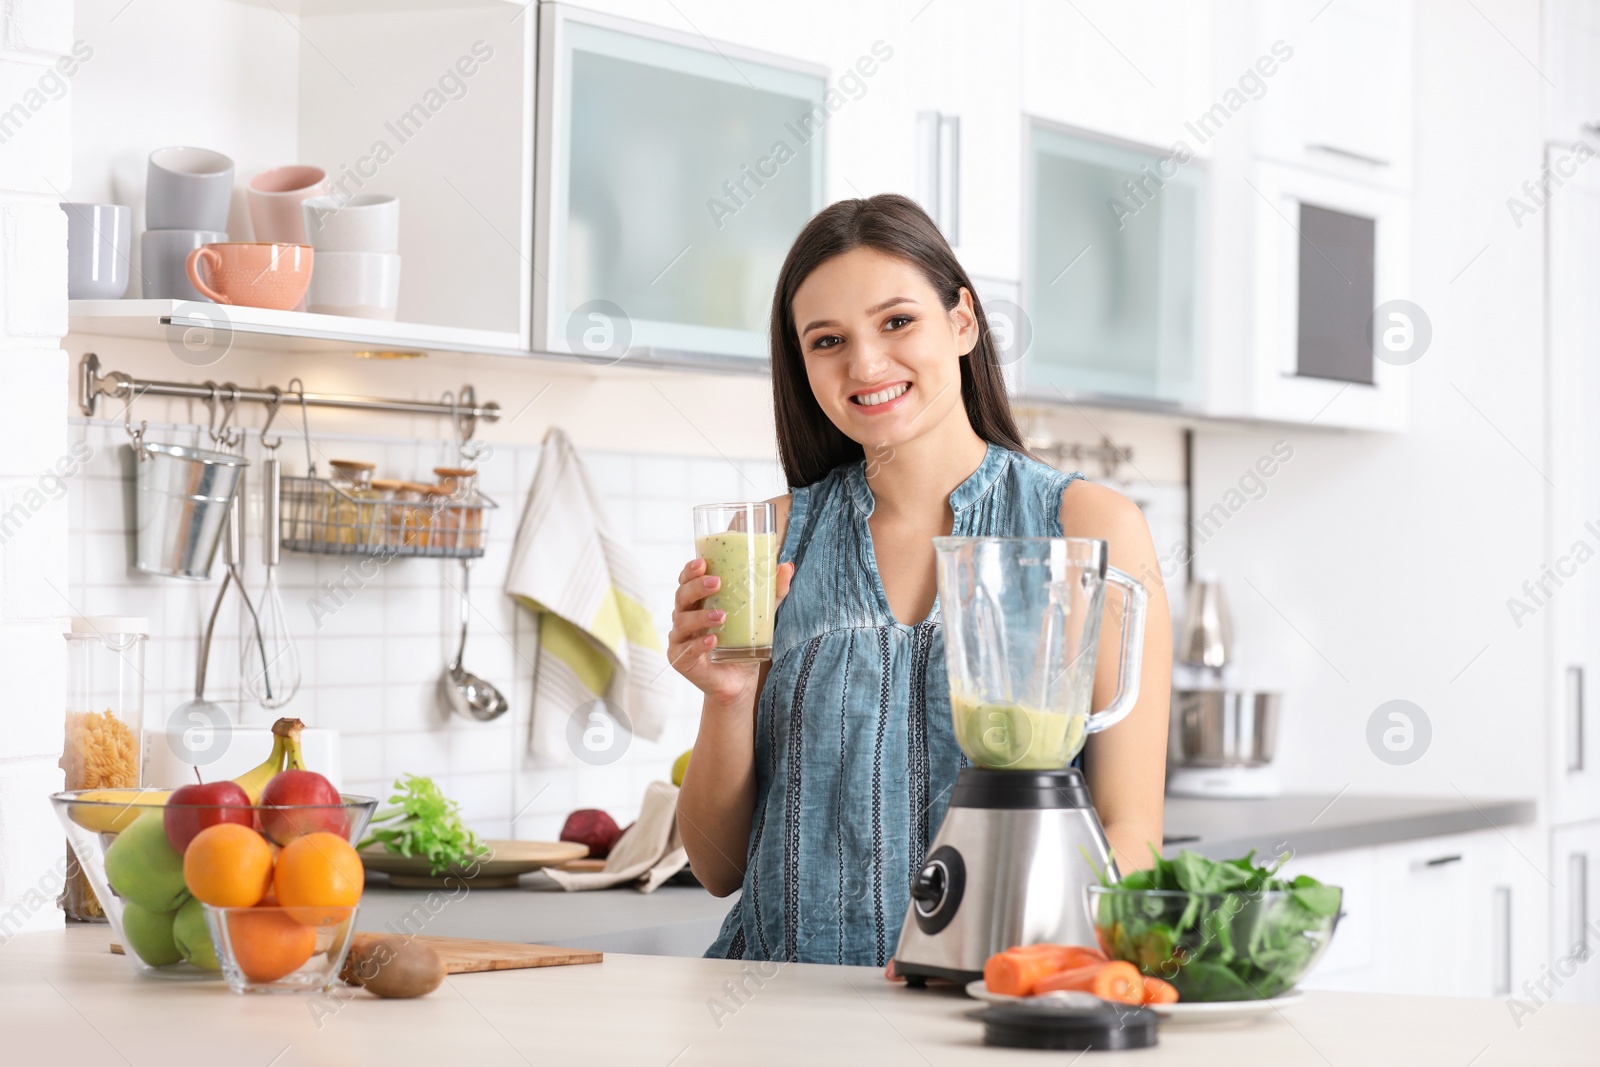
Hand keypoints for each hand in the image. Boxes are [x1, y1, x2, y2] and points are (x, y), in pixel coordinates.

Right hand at [668, 557, 794, 705]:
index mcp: (697, 602)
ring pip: (683, 622)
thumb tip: (788, 567)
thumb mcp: (760, 616)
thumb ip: (772, 593)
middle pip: (682, 596)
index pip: (686, 580)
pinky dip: (699, 644)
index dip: (690, 570)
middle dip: (696, 587)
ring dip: (701, 616)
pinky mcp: (681, 660)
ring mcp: (680, 639)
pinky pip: (687, 650)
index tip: (702, 562)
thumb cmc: (743, 643)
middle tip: (716, 583)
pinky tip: (713, 640)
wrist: (739, 681)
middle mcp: (684, 617)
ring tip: (722, 616)